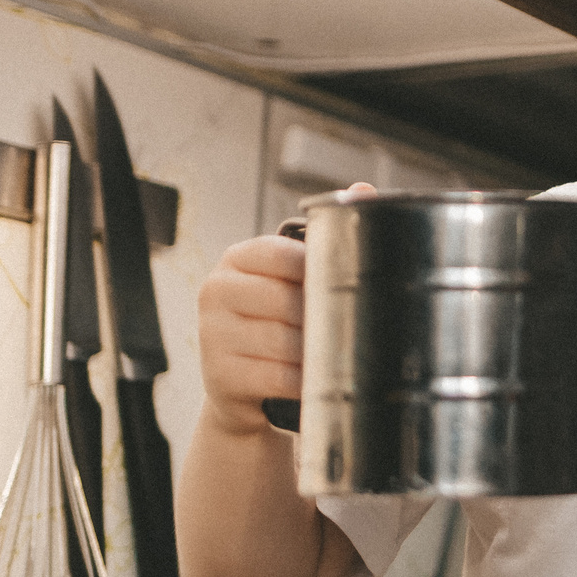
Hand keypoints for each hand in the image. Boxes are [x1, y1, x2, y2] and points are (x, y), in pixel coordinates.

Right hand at [195, 183, 372, 434]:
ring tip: (333, 352)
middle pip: (285, 301)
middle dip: (321, 318)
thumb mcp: (290, 277)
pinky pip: (277, 377)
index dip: (317, 271)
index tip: (341, 284)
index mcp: (237, 258)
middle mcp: (216, 291)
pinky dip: (304, 380)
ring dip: (316, 352)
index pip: (281, 254)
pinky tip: (315, 379)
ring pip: (283, 342)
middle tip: (345, 325)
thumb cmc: (276, 321)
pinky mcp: (220, 376)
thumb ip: (324, 235)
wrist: (242, 387)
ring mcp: (212, 335)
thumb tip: (363, 190)